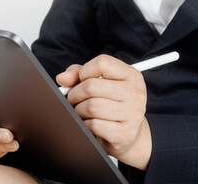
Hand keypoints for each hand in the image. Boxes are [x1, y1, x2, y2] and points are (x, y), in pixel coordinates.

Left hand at [56, 54, 151, 169]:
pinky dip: (85, 125)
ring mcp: (133, 114)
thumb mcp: (98, 82)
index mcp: (131, 76)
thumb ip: (79, 74)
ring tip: (82, 111)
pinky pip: (94, 125)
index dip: (84, 72)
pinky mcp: (126, 133)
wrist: (128, 134)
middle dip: (75, 94)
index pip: (102, 63)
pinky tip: (90, 123)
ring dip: (79, 110)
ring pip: (91, 107)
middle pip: (91, 86)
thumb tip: (62, 78)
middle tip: (74, 100)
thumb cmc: (110, 103)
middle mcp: (135, 93)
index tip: (80, 81)